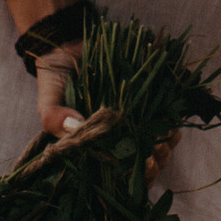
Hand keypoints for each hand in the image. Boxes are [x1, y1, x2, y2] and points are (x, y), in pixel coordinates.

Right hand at [37, 46, 176, 185]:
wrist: (67, 42)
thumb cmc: (56, 75)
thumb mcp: (48, 98)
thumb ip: (53, 117)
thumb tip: (76, 127)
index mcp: (92, 146)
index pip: (116, 176)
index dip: (134, 179)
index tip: (143, 168)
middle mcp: (114, 137)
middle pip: (140, 164)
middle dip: (154, 164)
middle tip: (154, 155)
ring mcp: (130, 120)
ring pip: (156, 145)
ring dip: (165, 147)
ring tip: (164, 140)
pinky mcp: (144, 100)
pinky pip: (164, 118)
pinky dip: (171, 124)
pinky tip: (172, 124)